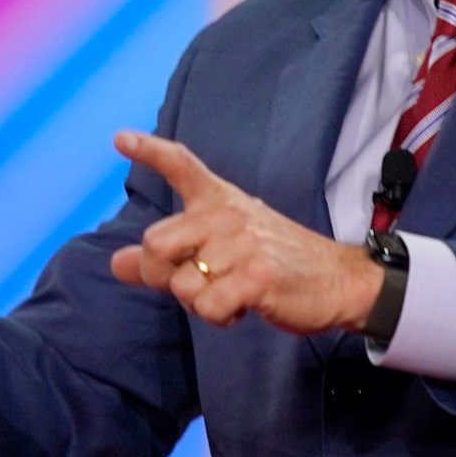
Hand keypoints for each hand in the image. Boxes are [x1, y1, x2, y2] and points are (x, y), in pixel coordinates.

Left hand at [109, 131, 382, 334]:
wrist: (339, 280)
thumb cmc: (277, 263)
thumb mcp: (222, 250)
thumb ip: (167, 256)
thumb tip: (116, 263)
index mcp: (220, 201)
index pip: (182, 165)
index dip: (148, 151)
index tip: (120, 139)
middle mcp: (227, 215)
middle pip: (156, 243)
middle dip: (162, 274)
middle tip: (195, 283)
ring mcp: (243, 245)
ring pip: (181, 284)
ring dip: (199, 303)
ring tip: (230, 295)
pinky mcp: (257, 277)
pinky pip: (208, 307)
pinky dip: (219, 317)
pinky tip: (241, 308)